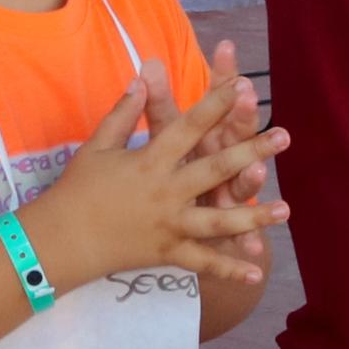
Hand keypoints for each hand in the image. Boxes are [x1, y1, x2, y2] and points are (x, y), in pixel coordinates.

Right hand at [20, 72, 288, 288]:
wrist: (62, 240)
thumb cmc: (77, 189)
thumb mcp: (97, 145)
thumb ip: (124, 112)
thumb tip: (141, 77)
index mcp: (150, 160)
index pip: (188, 127)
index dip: (215, 105)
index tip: (241, 86)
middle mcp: (166, 191)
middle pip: (216, 168)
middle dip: (252, 151)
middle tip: (284, 137)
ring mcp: (169, 225)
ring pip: (220, 220)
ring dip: (254, 215)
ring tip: (286, 209)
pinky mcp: (167, 253)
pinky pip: (203, 262)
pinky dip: (229, 269)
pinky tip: (256, 271)